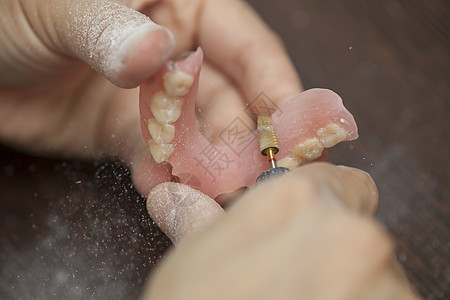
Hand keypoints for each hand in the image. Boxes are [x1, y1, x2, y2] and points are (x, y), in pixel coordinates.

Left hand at [0, 0, 300, 194]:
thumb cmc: (10, 10)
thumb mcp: (60, 6)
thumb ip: (109, 27)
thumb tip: (154, 54)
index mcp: (181, 6)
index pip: (247, 47)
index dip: (277, 88)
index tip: (297, 131)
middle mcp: (180, 54)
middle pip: (235, 101)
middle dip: (251, 142)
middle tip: (262, 179)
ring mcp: (156, 99)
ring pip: (202, 138)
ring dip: (212, 169)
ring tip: (220, 196)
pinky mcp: (130, 135)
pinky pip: (160, 161)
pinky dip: (167, 179)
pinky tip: (167, 193)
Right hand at [143, 163, 419, 298]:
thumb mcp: (189, 270)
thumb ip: (201, 221)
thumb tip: (173, 196)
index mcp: (298, 202)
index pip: (338, 181)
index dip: (317, 206)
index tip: (300, 232)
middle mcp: (356, 235)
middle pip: (357, 228)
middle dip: (330, 250)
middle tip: (288, 287)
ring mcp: (387, 287)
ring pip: (376, 274)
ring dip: (347, 290)